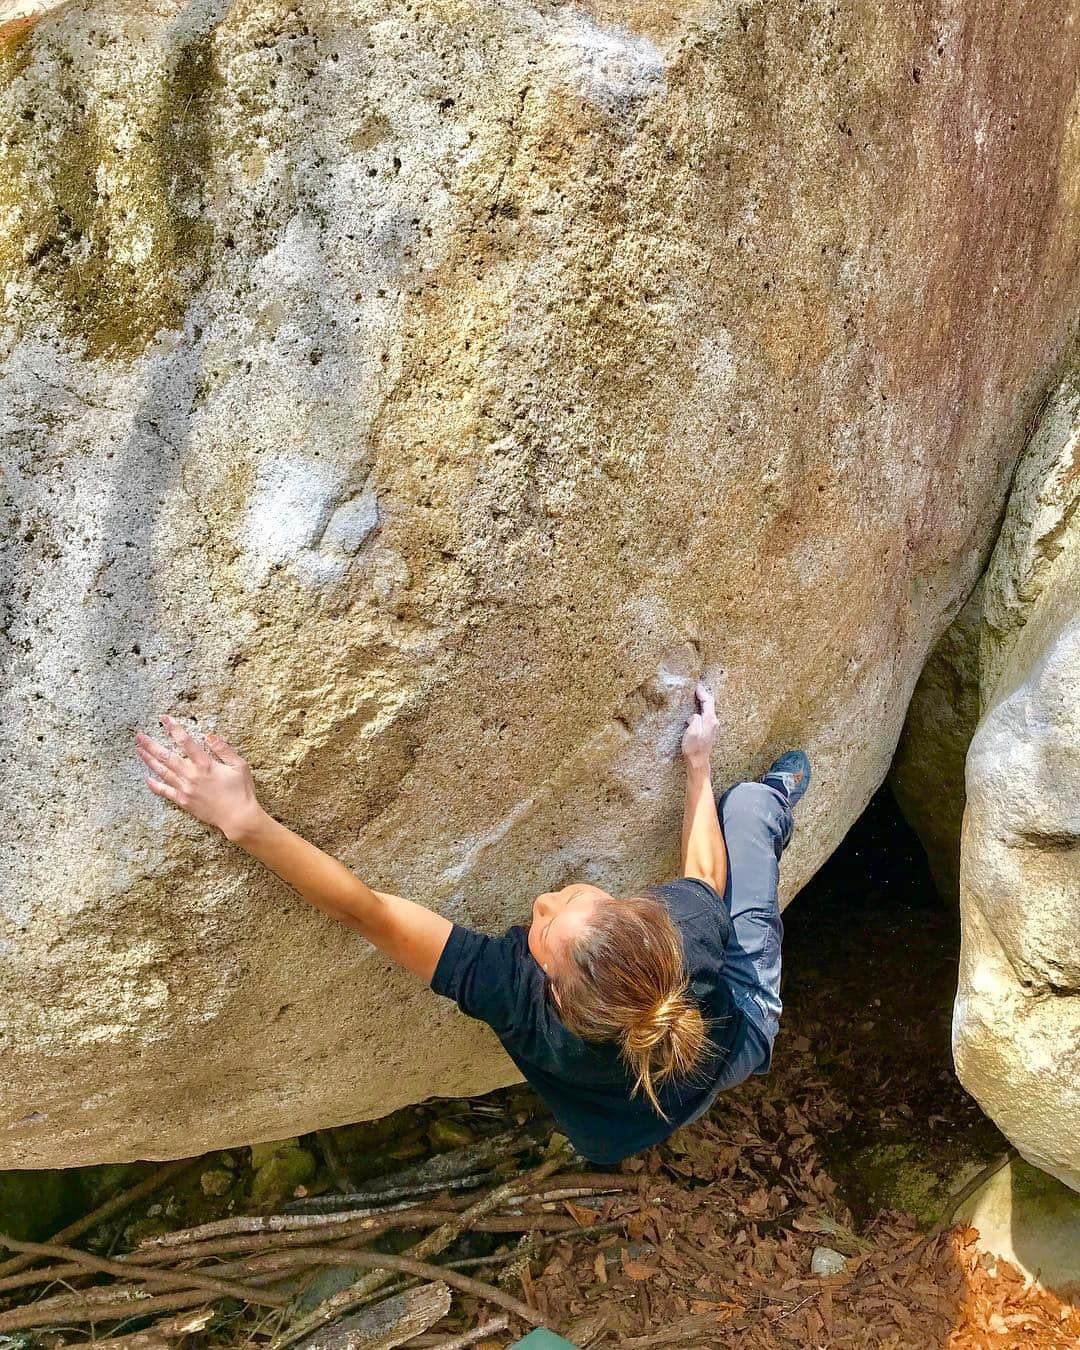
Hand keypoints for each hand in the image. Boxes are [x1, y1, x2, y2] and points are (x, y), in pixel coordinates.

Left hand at [135, 716, 261, 840]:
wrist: (237, 817)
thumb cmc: (241, 791)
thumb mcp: (239, 765)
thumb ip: (224, 749)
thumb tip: (210, 736)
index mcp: (205, 764)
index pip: (185, 742)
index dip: (174, 728)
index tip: (164, 718)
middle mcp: (192, 775)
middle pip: (166, 757)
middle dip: (151, 745)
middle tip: (139, 736)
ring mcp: (185, 789)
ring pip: (162, 772)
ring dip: (149, 760)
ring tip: (139, 750)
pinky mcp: (184, 801)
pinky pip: (165, 791)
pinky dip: (155, 785)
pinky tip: (146, 778)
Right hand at [681, 681, 717, 771]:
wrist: (698, 761)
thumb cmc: (693, 748)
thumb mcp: (691, 732)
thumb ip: (695, 719)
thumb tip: (695, 715)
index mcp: (710, 720)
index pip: (708, 702)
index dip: (702, 692)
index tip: (696, 686)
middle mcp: (713, 722)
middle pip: (710, 704)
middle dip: (704, 695)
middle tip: (697, 688)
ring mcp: (712, 727)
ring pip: (709, 709)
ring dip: (703, 702)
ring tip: (696, 696)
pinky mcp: (709, 731)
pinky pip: (706, 715)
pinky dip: (702, 709)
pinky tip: (696, 710)